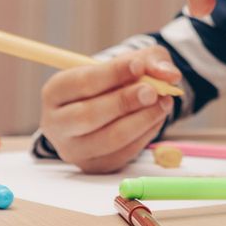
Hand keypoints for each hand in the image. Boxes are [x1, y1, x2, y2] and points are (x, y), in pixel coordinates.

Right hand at [38, 47, 180, 173]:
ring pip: (109, 139)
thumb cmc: (119, 80)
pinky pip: (124, 153)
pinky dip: (146, 134)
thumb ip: (151, 62)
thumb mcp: (135, 61)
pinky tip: (156, 118)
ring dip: (142, 120)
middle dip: (123, 102)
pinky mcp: (95, 165)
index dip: (111, 74)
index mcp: (55, 91)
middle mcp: (56, 123)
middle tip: (152, 91)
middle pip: (87, 116)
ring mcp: (73, 149)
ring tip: (164, 102)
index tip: (138, 66)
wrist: (114, 106)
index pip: (81, 83)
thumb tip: (170, 75)